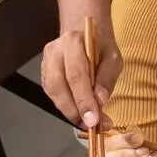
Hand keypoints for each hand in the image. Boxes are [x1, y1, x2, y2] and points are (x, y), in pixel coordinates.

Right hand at [42, 3, 119, 128]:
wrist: (82, 30)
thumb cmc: (100, 44)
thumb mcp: (113, 58)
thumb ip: (107, 79)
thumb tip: (100, 101)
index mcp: (73, 42)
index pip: (76, 76)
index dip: (84, 100)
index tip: (94, 120)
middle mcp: (54, 51)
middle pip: (59, 86)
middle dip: (74, 110)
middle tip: (90, 126)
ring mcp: (45, 62)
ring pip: (53, 93)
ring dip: (69, 111)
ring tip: (86, 122)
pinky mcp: (44, 72)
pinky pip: (52, 94)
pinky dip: (65, 106)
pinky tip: (78, 113)